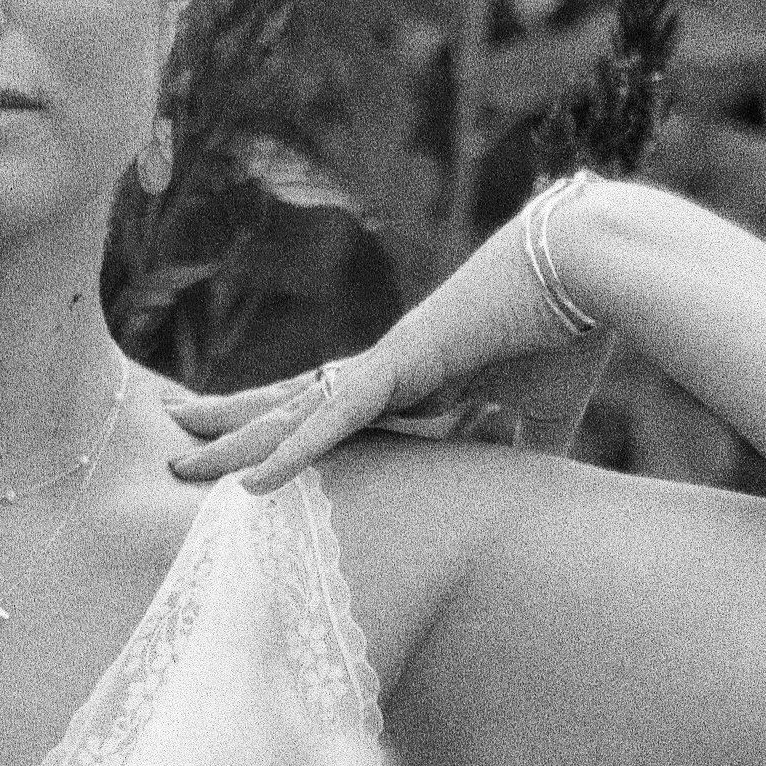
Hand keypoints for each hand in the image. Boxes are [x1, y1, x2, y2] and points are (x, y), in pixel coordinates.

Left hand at [167, 197, 615, 493]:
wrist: (592, 267)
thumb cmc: (570, 332)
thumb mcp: (538, 420)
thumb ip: (511, 456)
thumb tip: (512, 498)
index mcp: (412, 380)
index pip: (328, 411)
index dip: (282, 431)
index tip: (239, 455)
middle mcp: (387, 368)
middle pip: (290, 405)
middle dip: (231, 430)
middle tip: (172, 455)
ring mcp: (389, 362)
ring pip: (294, 409)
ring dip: (238, 440)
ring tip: (178, 462)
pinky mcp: (404, 361)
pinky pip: (336, 415)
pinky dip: (295, 450)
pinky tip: (250, 479)